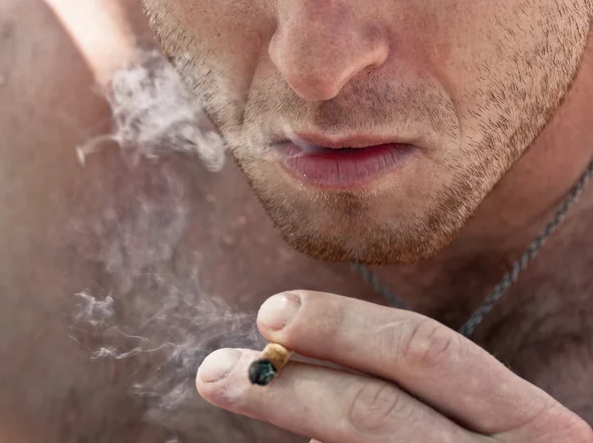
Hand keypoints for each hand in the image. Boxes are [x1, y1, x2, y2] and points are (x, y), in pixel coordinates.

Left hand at [196, 291, 592, 441]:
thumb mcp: (499, 429)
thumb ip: (430, 399)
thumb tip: (318, 380)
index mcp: (524, 421)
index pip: (422, 350)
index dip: (341, 325)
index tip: (272, 312)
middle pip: (375, 412)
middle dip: (288, 386)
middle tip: (216, 368)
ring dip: (297, 428)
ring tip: (245, 400)